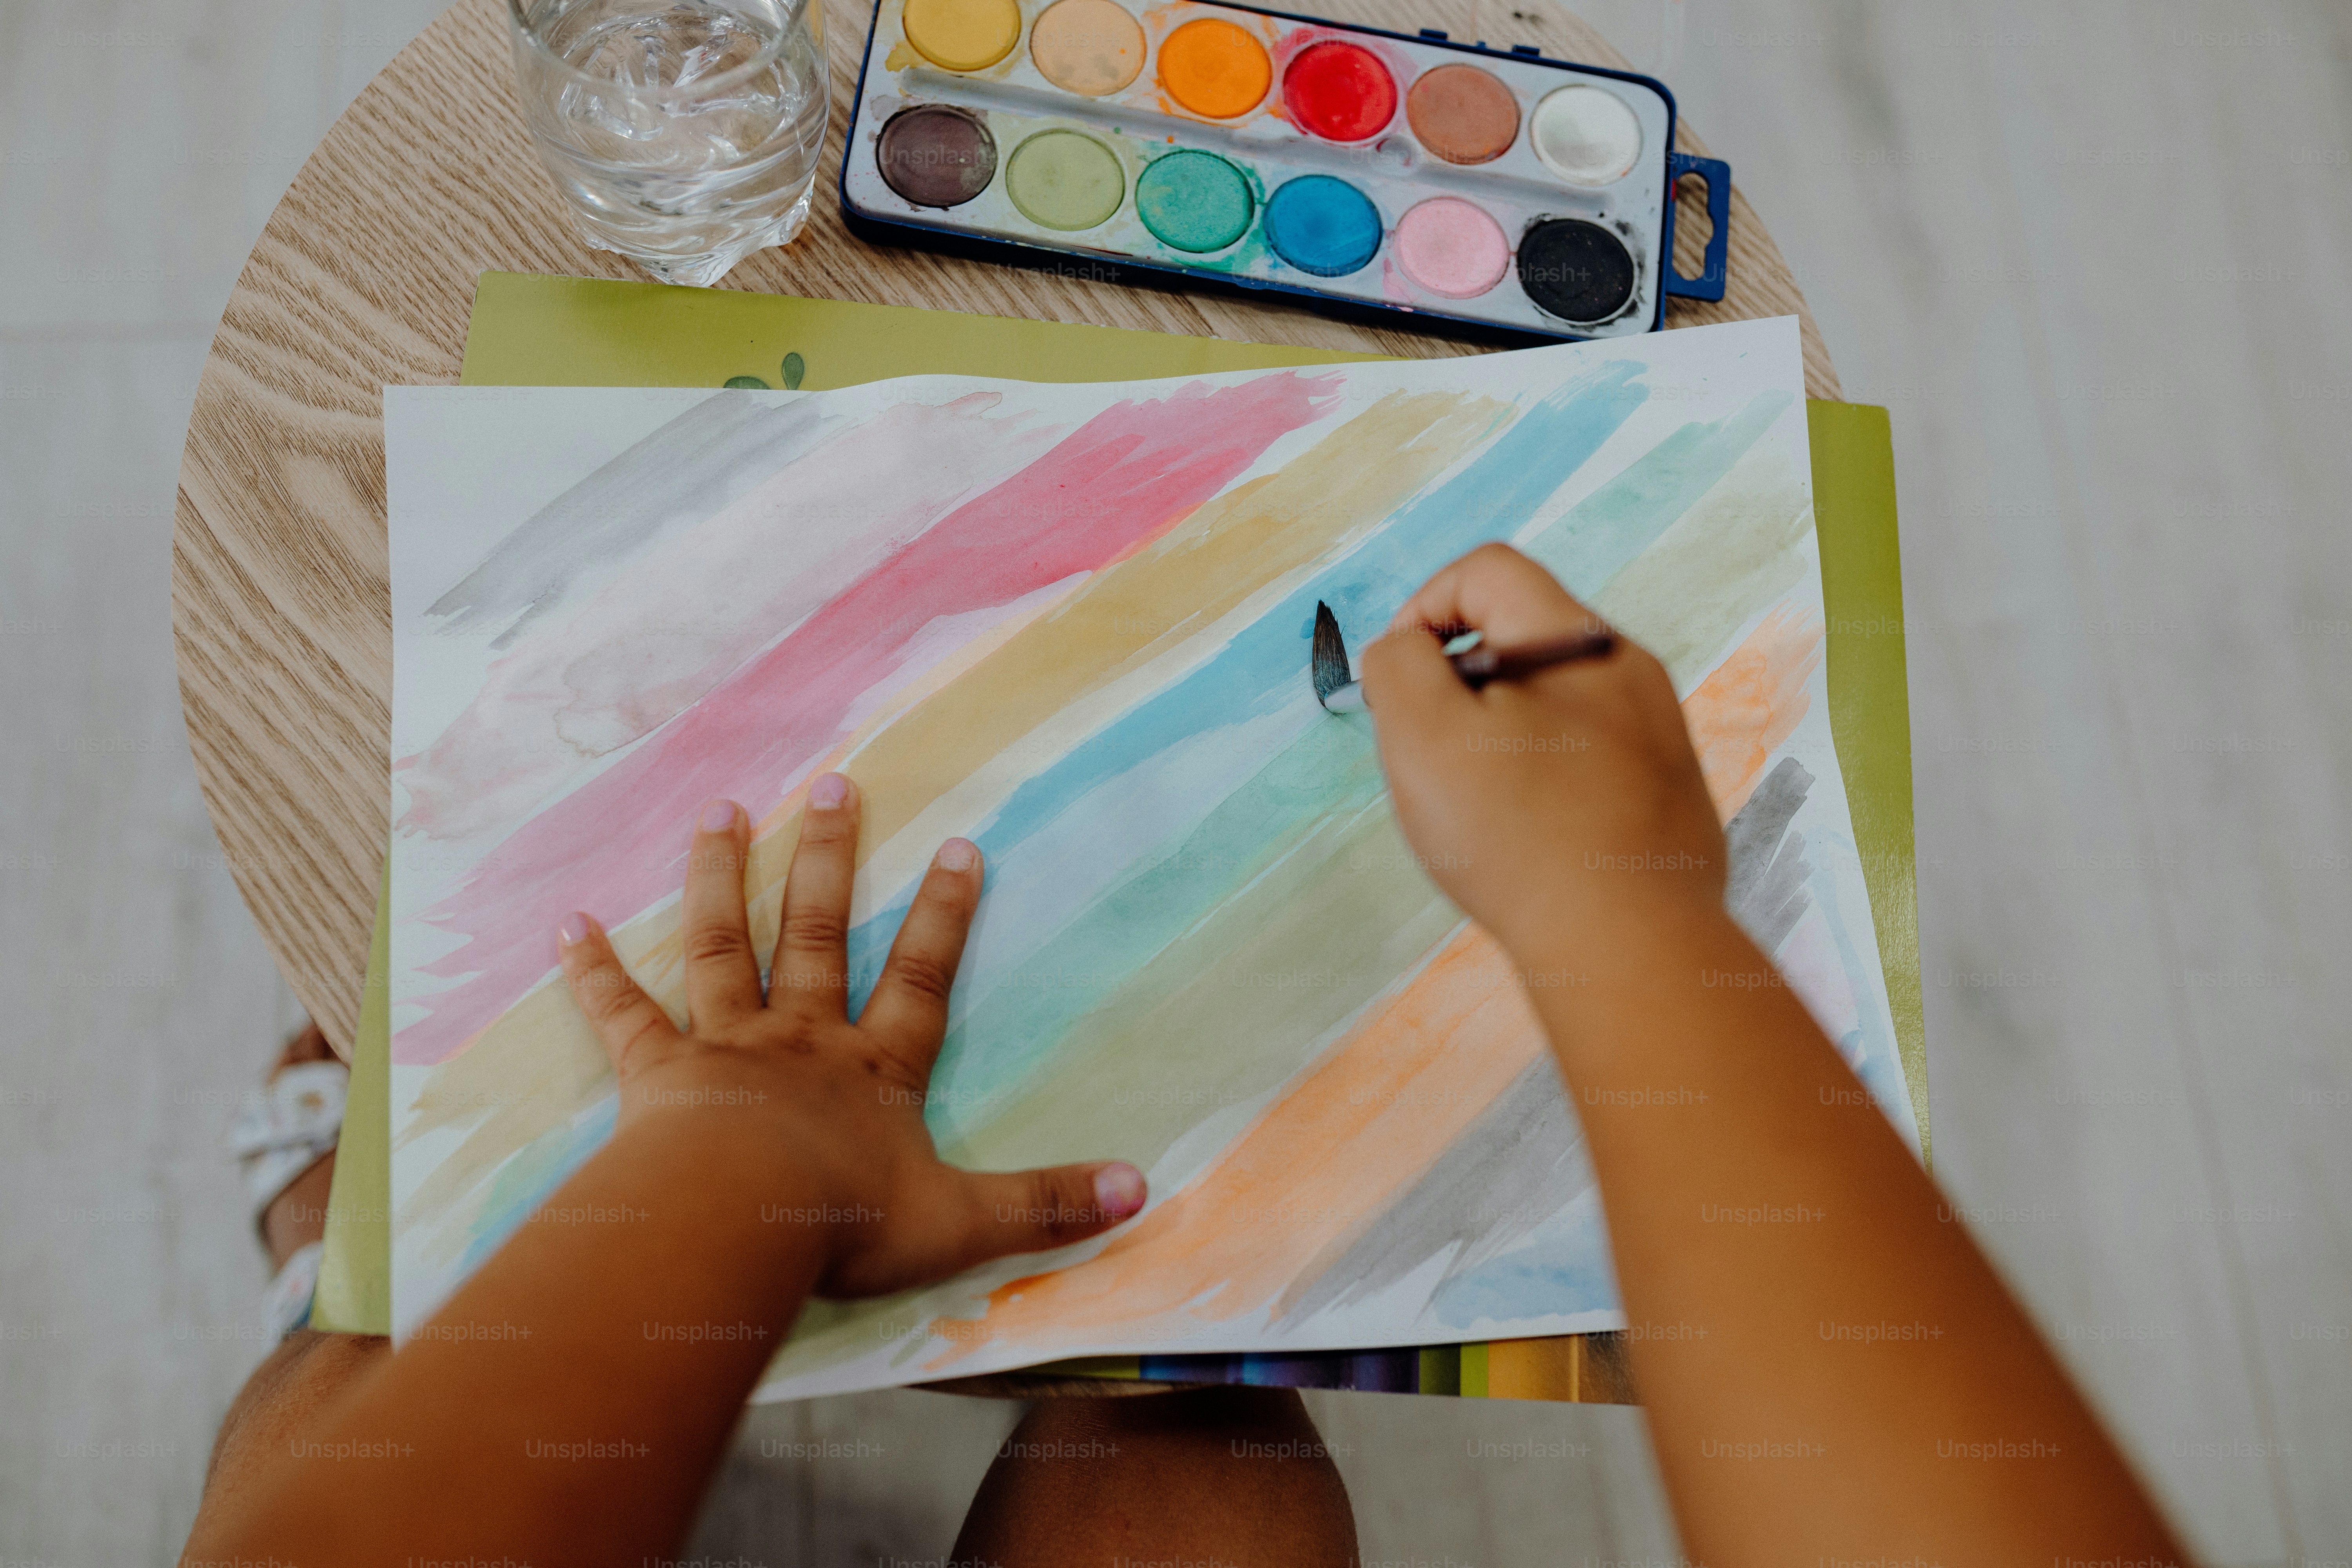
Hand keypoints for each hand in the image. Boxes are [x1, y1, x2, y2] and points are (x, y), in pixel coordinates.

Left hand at [555, 774, 1145, 1297]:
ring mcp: (723, 1048)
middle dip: (830, 859)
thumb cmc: (844, 1223)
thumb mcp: (963, 1221)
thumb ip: (1046, 1204)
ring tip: (718, 813)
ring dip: (720, 879)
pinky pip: (621, 1013)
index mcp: (872, 1071)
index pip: (919, 979)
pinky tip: (569, 922)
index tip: (959, 844)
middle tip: (834, 783)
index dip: (943, 915)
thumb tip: (1141, 1189)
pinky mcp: (654, 1075)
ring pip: (723, 947)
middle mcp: (800, 1040)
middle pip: (819, 935)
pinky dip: (594, 969)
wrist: (735, 1227)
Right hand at [1359, 543, 1724, 960]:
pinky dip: (1543, 785)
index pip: (1488, 572)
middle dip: (1459, 684)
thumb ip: (1399, 666)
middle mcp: (1633, 676)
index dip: (1423, 609)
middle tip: (1433, 754)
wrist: (1629, 949)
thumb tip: (1406, 650)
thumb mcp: (1423, 733)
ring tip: (1480, 807)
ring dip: (1500, 739)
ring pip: (1555, 706)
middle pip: (1521, 638)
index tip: (1399, 681)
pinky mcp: (1668, 800)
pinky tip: (1530, 844)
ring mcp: (1660, 740)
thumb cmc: (1520, 839)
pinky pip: (1589, 764)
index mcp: (1579, 641)